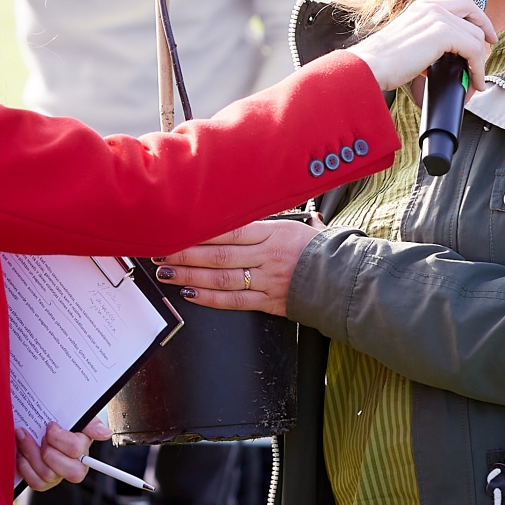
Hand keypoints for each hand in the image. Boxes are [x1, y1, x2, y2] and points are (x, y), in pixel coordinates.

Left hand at [15, 417, 110, 490]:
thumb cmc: (57, 419)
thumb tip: (106, 433)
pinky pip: (37, 484)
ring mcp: (58, 474)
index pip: (77, 450)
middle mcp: (73, 464)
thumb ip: (91, 423)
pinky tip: (21, 453)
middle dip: (49, 452)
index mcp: (83, 447)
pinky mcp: (44, 482)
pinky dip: (26, 467)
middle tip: (40, 436)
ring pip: (48, 475)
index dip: (60, 439)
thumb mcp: (74, 414)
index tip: (50, 426)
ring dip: (31, 454)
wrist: (35, 423)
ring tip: (23, 438)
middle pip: (71, 471)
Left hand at [152, 214, 325, 315]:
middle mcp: (267, 256)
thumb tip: (252, 202)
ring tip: (167, 273)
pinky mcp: (268, 302)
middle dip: (185, 254)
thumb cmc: (321, 248)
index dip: (200, 233)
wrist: (344, 279)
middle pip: (218, 255)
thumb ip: (271, 219)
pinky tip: (190, 294)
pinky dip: (210, 299)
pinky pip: (234, 301)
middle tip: (160, 252)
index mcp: (273, 233)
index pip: (229, 231)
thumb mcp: (297, 224)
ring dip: (190, 277)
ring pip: (221, 279)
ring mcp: (266, 281)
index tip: (177, 230)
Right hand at [350, 0, 495, 91]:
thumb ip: (429, 46)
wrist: (368, 67)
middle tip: (490, 48)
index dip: (475, 17)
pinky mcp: (443, 33)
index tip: (482, 34)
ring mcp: (437, 17)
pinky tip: (475, 81)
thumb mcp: (409, 46)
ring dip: (481, 59)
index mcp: (421, 7)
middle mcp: (430, 7)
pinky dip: (478, 68)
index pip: (458, 3)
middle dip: (485, 28)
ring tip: (477, 78)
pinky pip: (473, 49)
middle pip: (472, 9)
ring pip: (475, 34)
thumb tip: (444, 60)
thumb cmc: (383, 63)